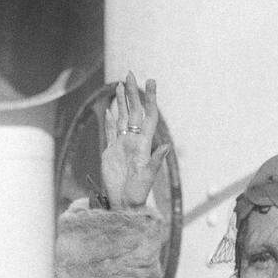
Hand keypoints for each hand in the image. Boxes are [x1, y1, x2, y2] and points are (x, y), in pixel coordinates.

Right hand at [102, 72, 171, 210]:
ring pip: (122, 118)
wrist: (124, 204)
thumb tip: (167, 146)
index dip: (150, 98)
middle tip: (130, 73)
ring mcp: (122, 145)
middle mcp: (134, 141)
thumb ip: (156, 160)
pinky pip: (111, 131)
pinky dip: (110, 119)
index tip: (151, 81)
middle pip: (133, 111)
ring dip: (121, 101)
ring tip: (120, 85)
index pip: (148, 115)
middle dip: (132, 92)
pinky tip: (110, 109)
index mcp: (143, 143)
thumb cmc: (138, 193)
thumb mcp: (148, 177)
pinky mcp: (111, 152)